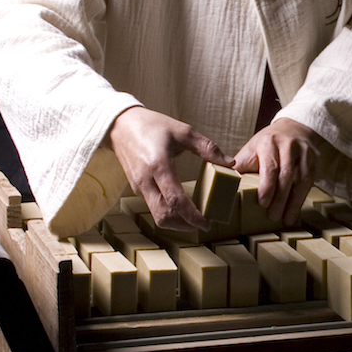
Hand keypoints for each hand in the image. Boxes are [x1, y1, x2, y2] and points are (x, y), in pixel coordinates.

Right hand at [107, 107, 230, 232]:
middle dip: (185, 226)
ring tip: (194, 218)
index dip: (192, 216)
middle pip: (163, 217)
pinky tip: (181, 207)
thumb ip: (207, 147)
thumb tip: (230, 163)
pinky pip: (153, 208)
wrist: (120, 125)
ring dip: (176, 222)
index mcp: (158, 166)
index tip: (207, 223)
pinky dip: (168, 213)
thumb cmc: (151, 125)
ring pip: (157, 216)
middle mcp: (146, 181)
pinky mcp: (137, 189)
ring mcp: (139, 187)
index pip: (175, 201)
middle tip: (203, 225)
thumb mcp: (182, 131)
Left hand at [232, 117, 320, 227]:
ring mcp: (304, 152)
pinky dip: (302, 198)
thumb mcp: (250, 150)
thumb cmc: (266, 144)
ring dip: (294, 202)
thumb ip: (239, 166)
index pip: (270, 166)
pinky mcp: (315, 160)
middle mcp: (288, 145)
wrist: (292, 129)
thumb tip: (220, 185)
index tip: (263, 203)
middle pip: (287, 175)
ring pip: (302, 180)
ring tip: (286, 219)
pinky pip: (311, 181)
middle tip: (273, 217)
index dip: (267, 186)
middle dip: (280, 198)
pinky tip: (295, 210)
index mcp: (268, 142)